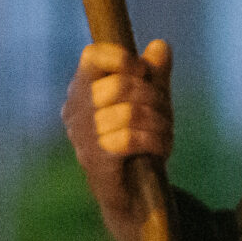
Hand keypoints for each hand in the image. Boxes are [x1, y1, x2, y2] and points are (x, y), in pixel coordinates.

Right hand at [61, 40, 173, 233]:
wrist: (133, 194)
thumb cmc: (139, 140)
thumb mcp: (152, 102)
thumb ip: (156, 73)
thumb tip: (161, 46)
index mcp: (83, 89)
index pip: (92, 57)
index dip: (121, 58)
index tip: (142, 71)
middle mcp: (76, 111)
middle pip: (119, 85)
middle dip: (153, 95)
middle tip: (165, 110)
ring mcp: (83, 137)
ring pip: (129, 113)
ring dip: (159, 121)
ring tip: (165, 131)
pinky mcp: (96, 161)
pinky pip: (129, 139)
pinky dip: (154, 140)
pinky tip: (162, 146)